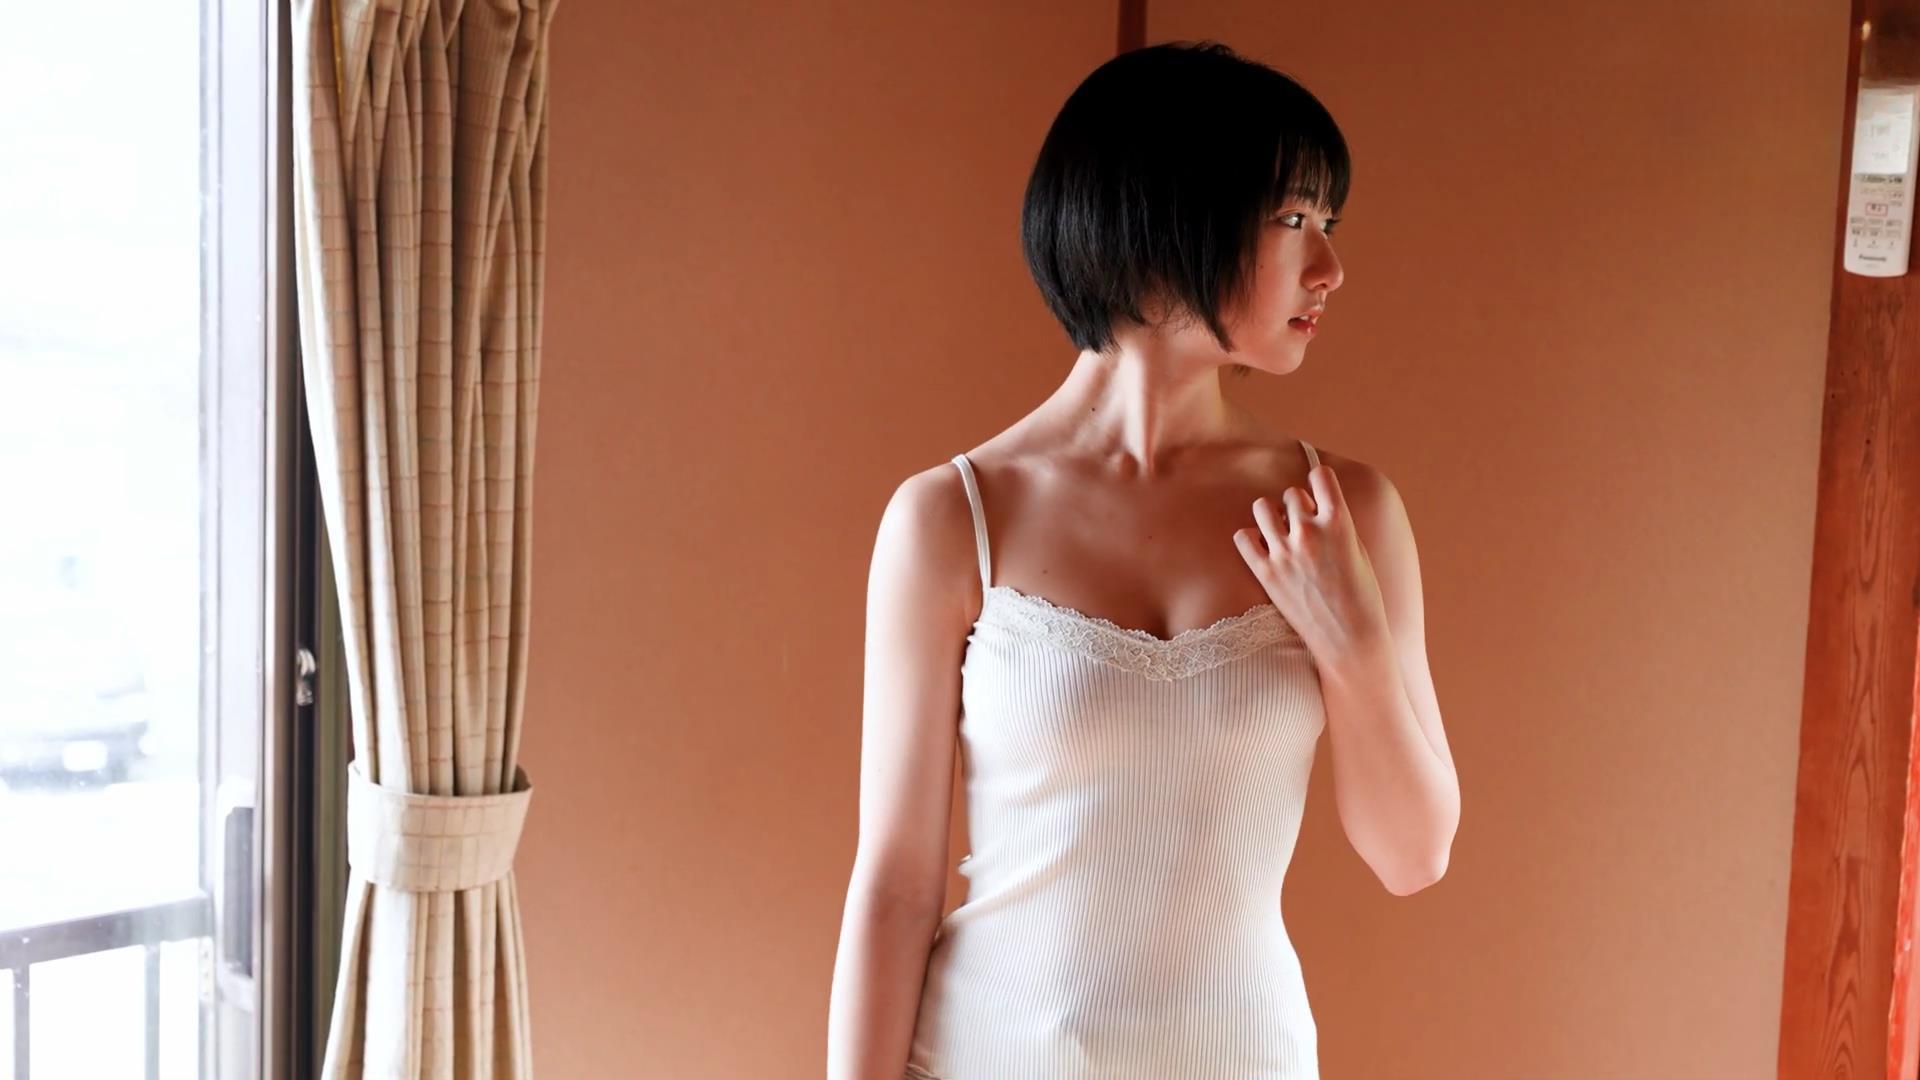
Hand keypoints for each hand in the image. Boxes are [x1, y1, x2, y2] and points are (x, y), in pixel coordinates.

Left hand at [1231, 463, 1390, 662]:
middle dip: (1298, 506)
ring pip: (1262, 507)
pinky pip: (1243, 536)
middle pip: (1291, 493)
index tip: (1320, 494)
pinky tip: (1265, 549)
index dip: (1320, 482)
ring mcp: (1284, 553)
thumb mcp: (1358, 550)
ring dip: (1272, 515)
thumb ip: (1337, 522)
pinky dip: (1252, 539)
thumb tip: (1317, 502)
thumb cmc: (1362, 596)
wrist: (1350, 640)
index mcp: (1340, 523)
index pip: (1320, 475)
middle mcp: (1310, 533)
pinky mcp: (1265, 573)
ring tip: (1282, 533)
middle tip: (1305, 526)